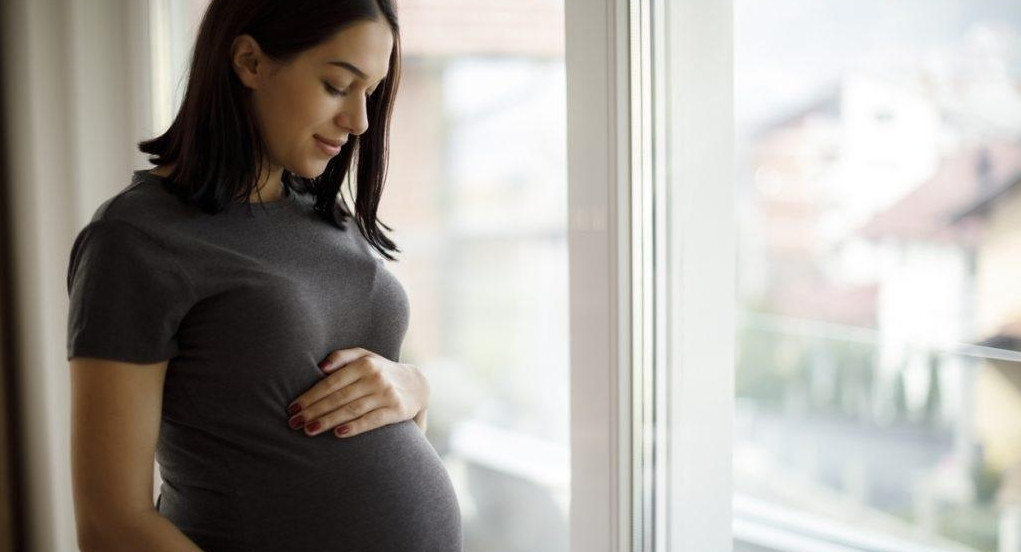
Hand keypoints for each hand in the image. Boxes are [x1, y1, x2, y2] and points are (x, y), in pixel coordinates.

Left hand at [286, 347, 428, 437]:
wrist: (417, 384)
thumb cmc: (381, 371)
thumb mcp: (365, 356)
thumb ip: (342, 357)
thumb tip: (321, 367)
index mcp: (364, 363)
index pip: (331, 382)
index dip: (310, 396)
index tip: (292, 408)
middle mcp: (375, 377)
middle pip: (338, 397)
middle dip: (313, 411)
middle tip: (294, 423)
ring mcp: (386, 394)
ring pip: (351, 410)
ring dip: (328, 421)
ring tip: (308, 431)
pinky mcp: (396, 410)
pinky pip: (372, 420)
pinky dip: (354, 427)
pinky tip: (338, 434)